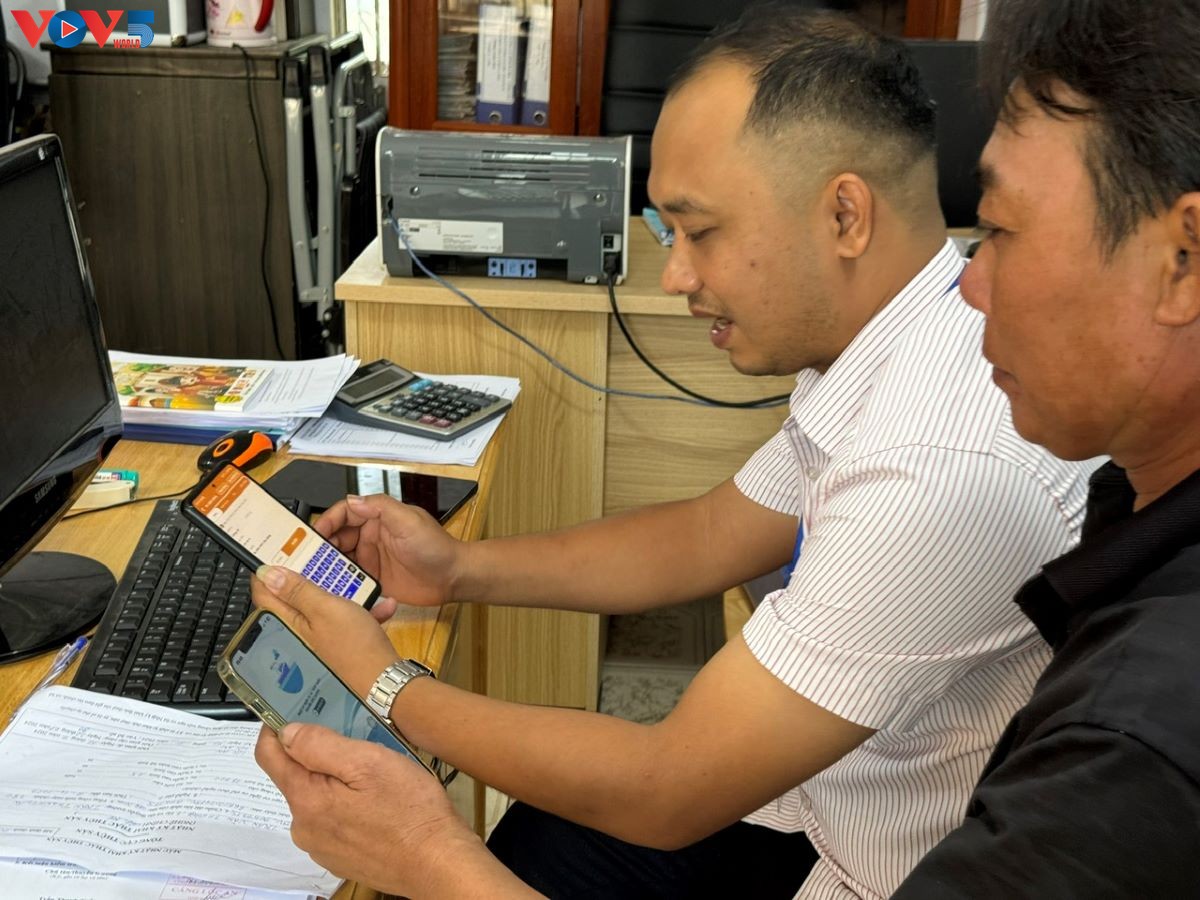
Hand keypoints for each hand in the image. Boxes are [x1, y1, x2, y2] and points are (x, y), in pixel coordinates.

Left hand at [253, 565, 396, 697]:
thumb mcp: (325, 608)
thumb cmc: (353, 644)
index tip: (279, 551)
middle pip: (293, 595)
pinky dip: (363, 610)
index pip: (264, 592)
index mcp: (289, 620)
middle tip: (321, 557)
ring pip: (324, 604)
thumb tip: (266, 573)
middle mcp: (301, 629)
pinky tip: (383, 605)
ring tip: (359, 580)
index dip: (266, 570)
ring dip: (342, 591)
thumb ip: (297, 590)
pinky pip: (347, 618)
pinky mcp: (342, 640)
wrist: (384, 678)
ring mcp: (322, 635)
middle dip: (307, 575)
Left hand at [256, 723, 489, 898]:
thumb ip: (321, 745)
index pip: (269, 755)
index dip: (275, 728)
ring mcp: (321, 846)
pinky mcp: (340, 858)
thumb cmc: (410, 811)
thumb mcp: (370, 762)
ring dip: (335, 782)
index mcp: (307, 799)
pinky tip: (376, 804)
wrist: (438, 864)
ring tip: (372, 775)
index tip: (291, 709)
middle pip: (296, 777)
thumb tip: (287, 732)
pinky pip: (332, 821)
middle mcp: (304, 827)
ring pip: (317, 799)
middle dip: (317, 756)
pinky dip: (347, 806)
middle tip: (354, 741)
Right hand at [314, 494, 465, 606]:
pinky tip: (328, 589)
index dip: (327, 521)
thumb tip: (352, 500)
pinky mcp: (374, 579)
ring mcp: (371, 558)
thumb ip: (381, 507)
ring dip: (326, 565)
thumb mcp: (409, 521)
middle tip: (304, 558)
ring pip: (340, 558)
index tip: (312, 534)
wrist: (453, 578)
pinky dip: (338, 582)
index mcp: (378, 518)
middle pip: (337, 537)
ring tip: (311, 575)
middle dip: (320, 545)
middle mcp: (371, 537)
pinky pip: (350, 579)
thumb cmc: (436, 547)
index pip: (345, 513)